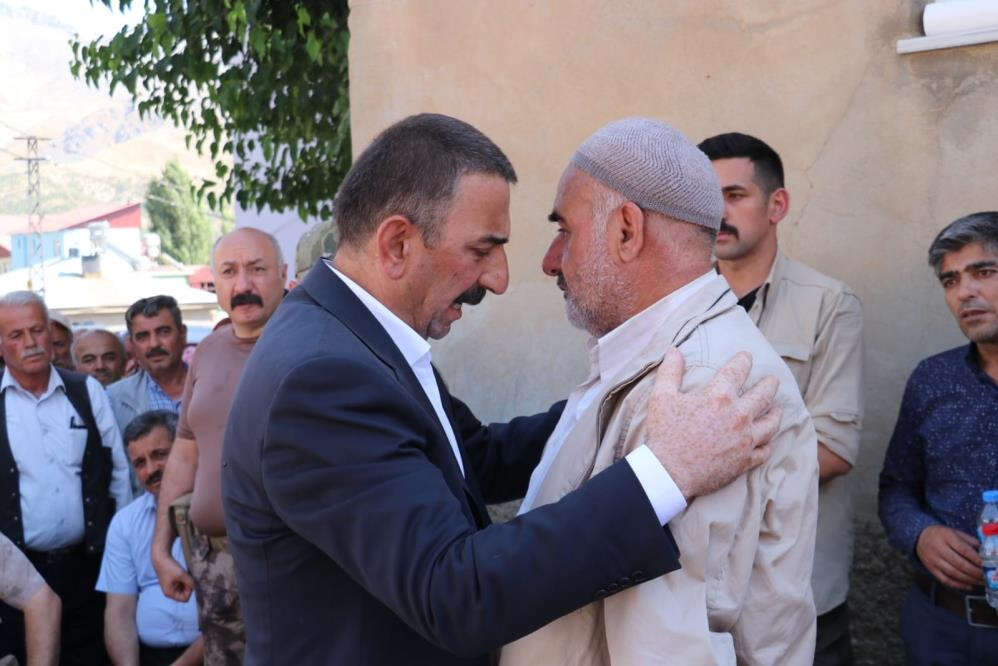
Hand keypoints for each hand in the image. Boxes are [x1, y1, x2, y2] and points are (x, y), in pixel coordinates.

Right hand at [152, 550, 194, 601]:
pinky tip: (184, 573)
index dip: (189, 591)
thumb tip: (196, 587)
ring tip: (185, 574)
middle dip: (188, 586)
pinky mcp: (173, 581)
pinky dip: (185, 579)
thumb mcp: (182, 575)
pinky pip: (182, 583)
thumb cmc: (170, 567)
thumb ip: (190, 582)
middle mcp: (170, 592)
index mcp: (170, 593)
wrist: (161, 558)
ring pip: (184, 588)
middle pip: (185, 594)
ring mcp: (171, 587)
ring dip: (187, 582)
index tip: (189, 582)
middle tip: (187, 577)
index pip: (184, 599)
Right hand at [645, 348, 779, 500]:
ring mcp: (745, 440)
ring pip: (771, 423)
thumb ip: (670, 372)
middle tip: (773, 380)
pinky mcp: (745, 461)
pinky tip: (766, 440)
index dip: (743, 360)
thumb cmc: (664, 434)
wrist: (668, 473)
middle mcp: (738, 416)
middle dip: (770, 384)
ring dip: (776, 413)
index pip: (737, 371)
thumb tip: (673, 350)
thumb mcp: (661, 398)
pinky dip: (767, 444)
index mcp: (719, 397)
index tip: (747, 356)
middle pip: (764, 395)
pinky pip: (765, 450)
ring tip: (777, 408)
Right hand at [916, 525, 982, 589]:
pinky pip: (945, 579)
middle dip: (975, 572)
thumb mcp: (954, 532)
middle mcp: (938, 549)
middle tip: (985, 576)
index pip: (963, 549)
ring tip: (980, 582)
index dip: (975, 558)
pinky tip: (968, 586)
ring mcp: (933, 560)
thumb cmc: (940, 534)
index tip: (985, 564)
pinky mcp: (931, 568)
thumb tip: (983, 551)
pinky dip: (958, 584)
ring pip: (953, 573)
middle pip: (959, 563)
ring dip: (969, 579)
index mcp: (946, 536)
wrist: (919, 537)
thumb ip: (968, 540)